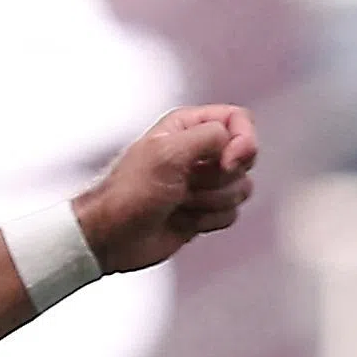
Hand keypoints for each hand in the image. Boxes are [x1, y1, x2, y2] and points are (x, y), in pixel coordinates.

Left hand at [74, 105, 260, 274]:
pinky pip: (231, 214)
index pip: (238, 120)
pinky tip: (183, 218)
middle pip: (244, 157)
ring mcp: (202, 183)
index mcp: (188, 127)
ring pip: (240, 188)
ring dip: (211, 201)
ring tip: (180, 202)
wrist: (112, 236)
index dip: (243, 141)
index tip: (228, 161)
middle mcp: (198, 151)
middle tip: (188, 183)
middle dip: (221, 177)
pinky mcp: (204, 211)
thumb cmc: (128, 194)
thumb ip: (211, 136)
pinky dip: (209, 220)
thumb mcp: (169, 153)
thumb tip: (236, 142)